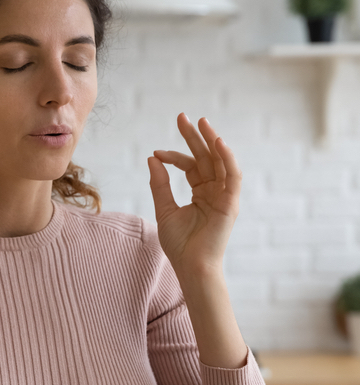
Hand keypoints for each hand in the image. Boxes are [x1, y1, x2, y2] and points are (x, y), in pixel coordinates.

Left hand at [147, 113, 241, 277]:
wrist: (191, 267)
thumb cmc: (179, 244)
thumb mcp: (164, 209)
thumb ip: (160, 184)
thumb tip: (152, 158)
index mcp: (201, 193)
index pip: (190, 166)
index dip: (174, 156)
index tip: (156, 152)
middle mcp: (215, 191)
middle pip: (206, 158)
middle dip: (195, 137)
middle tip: (182, 117)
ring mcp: (224, 196)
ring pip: (220, 162)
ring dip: (212, 140)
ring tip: (201, 122)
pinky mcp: (231, 203)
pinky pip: (232, 175)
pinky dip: (227, 158)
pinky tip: (217, 141)